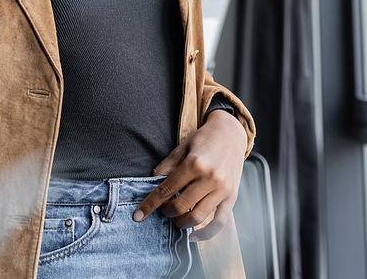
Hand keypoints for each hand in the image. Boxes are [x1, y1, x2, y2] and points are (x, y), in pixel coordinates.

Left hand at [133, 110, 246, 240]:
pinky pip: (219, 222)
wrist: (231, 132)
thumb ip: (167, 166)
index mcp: (194, 163)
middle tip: (163, 209)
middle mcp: (209, 177)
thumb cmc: (204, 139)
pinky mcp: (232, 197)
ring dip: (182, 223)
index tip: (138, 216)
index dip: (150, 204)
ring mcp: (222, 189)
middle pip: (181, 206)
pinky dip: (206, 234)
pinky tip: (193, 236)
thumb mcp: (182, 147)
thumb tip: (152, 181)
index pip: (166, 189)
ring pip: (198, 217)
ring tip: (176, 217)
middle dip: (167, 212)